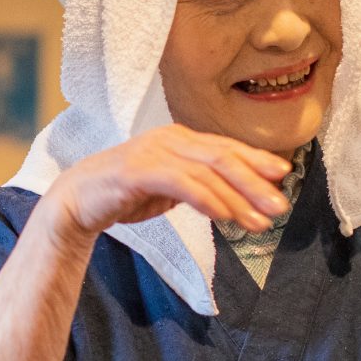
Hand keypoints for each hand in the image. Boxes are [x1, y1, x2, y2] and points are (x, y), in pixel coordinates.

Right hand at [45, 125, 290, 242]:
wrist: (76, 200)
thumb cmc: (123, 194)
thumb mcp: (168, 187)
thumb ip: (197, 185)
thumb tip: (235, 198)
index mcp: (179, 138)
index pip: (226, 148)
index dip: (257, 160)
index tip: (283, 176)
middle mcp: (170, 139)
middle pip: (223, 157)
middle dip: (256, 182)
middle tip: (280, 205)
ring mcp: (153, 152)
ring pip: (207, 172)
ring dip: (238, 199)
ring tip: (260, 222)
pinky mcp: (138, 171)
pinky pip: (182, 184)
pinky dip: (208, 199)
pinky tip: (226, 216)